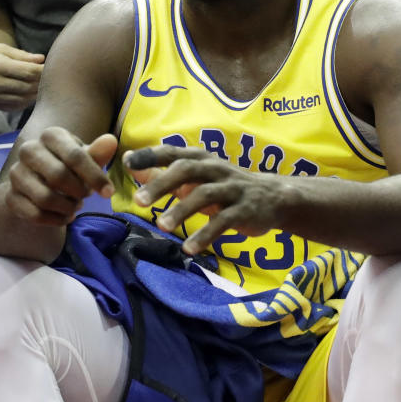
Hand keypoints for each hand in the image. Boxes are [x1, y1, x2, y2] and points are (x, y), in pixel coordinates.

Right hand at [0, 43, 44, 110]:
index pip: (28, 71)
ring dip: (34, 93)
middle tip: (49, 78)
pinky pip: (13, 107)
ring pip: (22, 98)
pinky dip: (24, 102)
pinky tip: (28, 95)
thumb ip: (21, 55)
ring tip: (41, 87)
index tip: (49, 68)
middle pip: (27, 86)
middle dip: (40, 82)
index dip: (42, 71)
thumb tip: (41, 59)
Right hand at [6, 128, 116, 225]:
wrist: (37, 182)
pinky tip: (64, 217)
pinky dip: (56, 220)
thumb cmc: (67, 166)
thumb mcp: (85, 159)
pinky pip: (35, 215)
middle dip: (78, 192)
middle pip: (58, 176)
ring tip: (74, 206)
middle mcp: (28, 150)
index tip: (108, 192)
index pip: (75, 156)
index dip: (95, 177)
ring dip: (67, 208)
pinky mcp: (10, 197)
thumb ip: (97, 153)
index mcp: (50, 135)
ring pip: (45, 198)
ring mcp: (16, 173)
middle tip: (85, 196)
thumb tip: (111, 141)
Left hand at [124, 145, 293, 254]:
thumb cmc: (222, 185)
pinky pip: (224, 222)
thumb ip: (162, 172)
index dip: (150, 156)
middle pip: (186, 171)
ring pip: (204, 195)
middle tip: (138, 200)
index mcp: (200, 158)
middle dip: (161, 184)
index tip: (128, 163)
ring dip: (181, 211)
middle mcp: (215, 168)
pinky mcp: (245, 210)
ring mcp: (232, 188)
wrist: (273, 197)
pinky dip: (206, 235)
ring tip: (160, 226)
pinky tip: (189, 249)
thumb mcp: (194, 176)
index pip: (172, 152)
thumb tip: (128, 163)